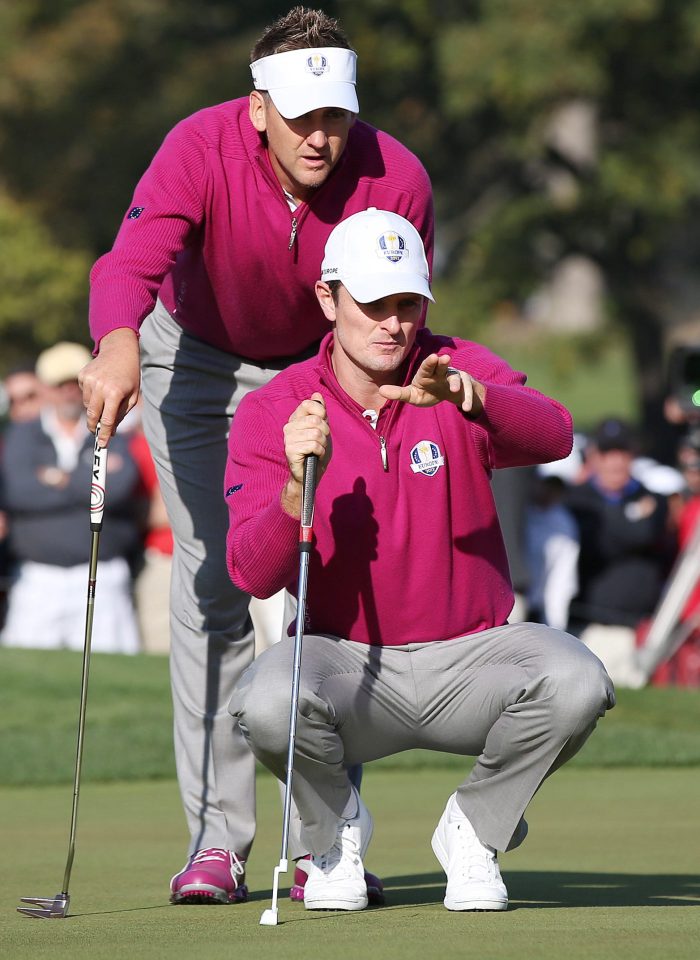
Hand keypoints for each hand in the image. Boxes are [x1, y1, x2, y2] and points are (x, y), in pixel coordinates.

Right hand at [78, 328, 140, 446]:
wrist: (120, 350)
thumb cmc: (130, 376)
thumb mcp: (132, 396)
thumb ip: (121, 414)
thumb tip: (109, 431)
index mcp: (114, 393)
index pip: (107, 420)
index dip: (104, 434)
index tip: (102, 444)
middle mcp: (99, 387)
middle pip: (93, 415)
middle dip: (94, 427)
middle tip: (97, 433)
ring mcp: (89, 380)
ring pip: (87, 405)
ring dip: (95, 408)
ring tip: (106, 399)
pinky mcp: (82, 375)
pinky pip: (84, 393)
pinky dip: (91, 395)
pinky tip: (100, 386)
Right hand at [281, 393, 330, 516]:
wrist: (312, 473)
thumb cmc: (317, 450)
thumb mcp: (322, 428)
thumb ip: (320, 412)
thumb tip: (317, 394)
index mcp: (296, 419)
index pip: (309, 404)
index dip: (322, 413)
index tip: (323, 424)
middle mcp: (289, 426)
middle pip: (316, 420)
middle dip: (325, 432)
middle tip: (321, 441)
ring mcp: (288, 438)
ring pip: (316, 433)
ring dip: (323, 444)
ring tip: (318, 449)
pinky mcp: (290, 450)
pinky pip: (313, 445)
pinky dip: (320, 451)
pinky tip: (315, 455)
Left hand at [379, 353, 484, 416]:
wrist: (448, 395)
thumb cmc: (427, 392)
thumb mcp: (412, 395)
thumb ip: (398, 393)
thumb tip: (381, 390)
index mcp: (427, 374)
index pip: (427, 367)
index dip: (430, 362)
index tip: (433, 357)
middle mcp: (441, 373)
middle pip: (443, 366)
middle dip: (443, 362)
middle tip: (444, 358)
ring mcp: (454, 378)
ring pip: (456, 378)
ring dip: (456, 383)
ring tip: (454, 390)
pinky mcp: (465, 386)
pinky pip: (467, 391)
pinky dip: (467, 399)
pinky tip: (466, 408)